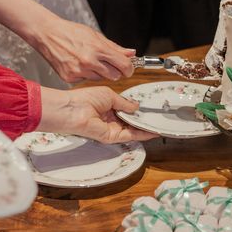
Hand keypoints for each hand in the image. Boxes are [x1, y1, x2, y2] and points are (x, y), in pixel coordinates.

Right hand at [28, 16, 134, 82]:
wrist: (48, 34)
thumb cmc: (71, 32)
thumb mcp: (96, 35)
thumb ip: (115, 47)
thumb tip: (131, 53)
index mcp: (98, 49)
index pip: (124, 65)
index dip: (129, 68)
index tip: (128, 68)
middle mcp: (89, 62)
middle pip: (115, 76)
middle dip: (116, 71)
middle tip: (111, 64)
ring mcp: (79, 71)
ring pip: (101, 79)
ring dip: (101, 73)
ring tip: (91, 61)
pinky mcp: (70, 78)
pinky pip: (86, 80)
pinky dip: (87, 74)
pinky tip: (80, 64)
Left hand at [37, 86, 158, 142]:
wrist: (72, 110)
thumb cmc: (84, 98)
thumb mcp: (110, 95)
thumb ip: (124, 103)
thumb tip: (136, 106)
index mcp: (107, 106)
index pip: (125, 110)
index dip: (136, 110)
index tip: (148, 110)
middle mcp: (109, 118)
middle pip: (130, 121)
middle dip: (142, 119)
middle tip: (157, 118)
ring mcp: (111, 128)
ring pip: (132, 129)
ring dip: (145, 128)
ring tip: (159, 125)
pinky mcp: (111, 136)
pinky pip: (129, 136)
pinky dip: (141, 134)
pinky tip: (152, 131)